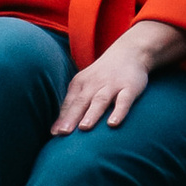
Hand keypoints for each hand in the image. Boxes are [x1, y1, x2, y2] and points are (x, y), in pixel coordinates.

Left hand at [52, 19, 185, 135]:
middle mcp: (94, 84)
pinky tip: (113, 124)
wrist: (130, 52)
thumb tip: (55, 131)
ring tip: (84, 128)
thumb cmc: (103, 75)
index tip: (55, 133)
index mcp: (80, 83)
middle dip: (72, 117)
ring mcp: (112, 85)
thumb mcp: (85, 85)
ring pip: (100, 100)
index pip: (69, 103)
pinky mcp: (129, 87)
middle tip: (63, 133)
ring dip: (92, 114)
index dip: (62, 118)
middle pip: (81, 102)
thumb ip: (71, 106)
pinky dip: (118, 112)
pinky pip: (124, 101)